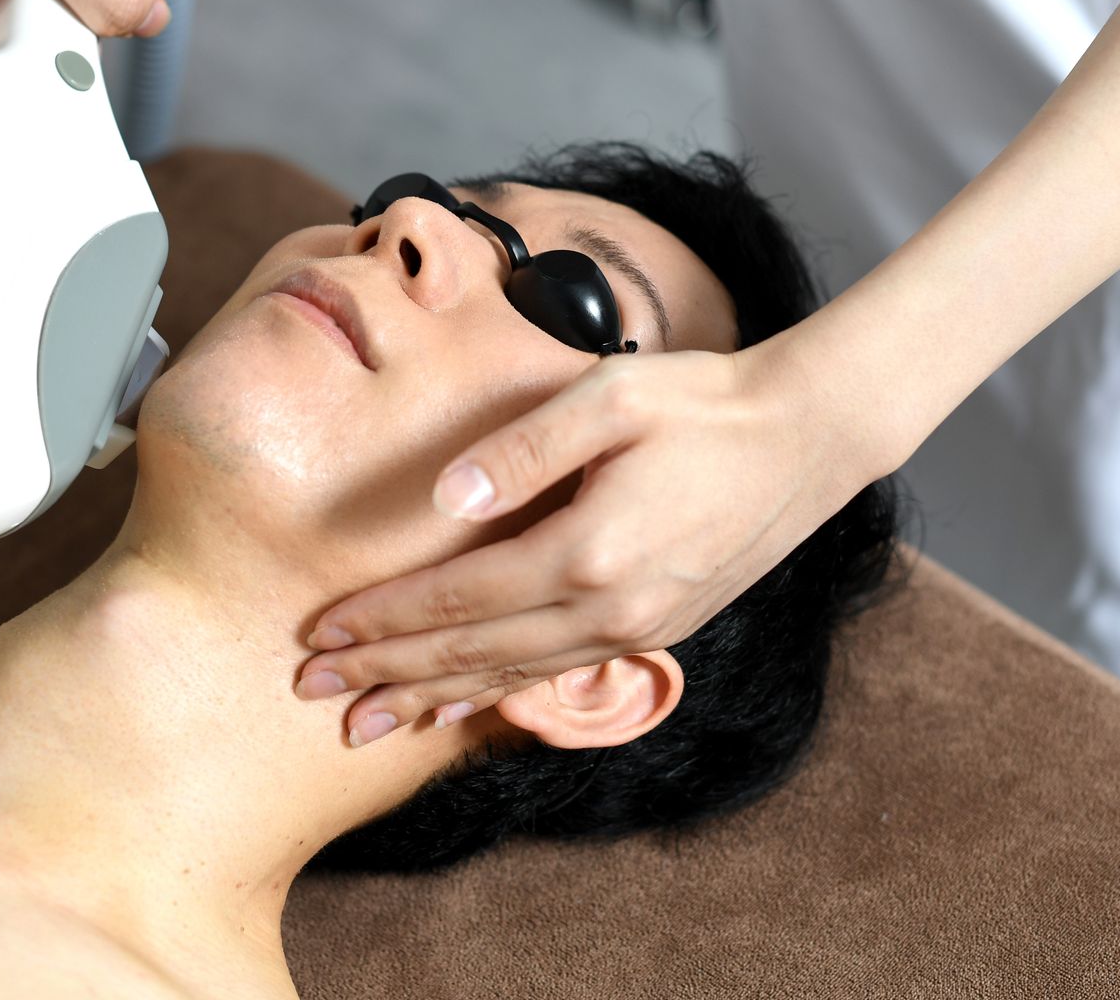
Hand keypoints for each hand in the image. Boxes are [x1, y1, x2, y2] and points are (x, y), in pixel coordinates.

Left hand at [293, 335, 886, 747]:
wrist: (808, 436)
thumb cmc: (704, 403)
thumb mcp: (610, 397)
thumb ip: (521, 449)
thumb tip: (443, 499)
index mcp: (588, 550)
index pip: (458, 597)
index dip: (384, 618)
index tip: (319, 632)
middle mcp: (610, 608)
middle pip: (472, 651)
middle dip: (387, 673)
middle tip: (311, 692)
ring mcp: (637, 629)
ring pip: (510, 677)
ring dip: (433, 698)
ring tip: (368, 722)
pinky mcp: (656, 630)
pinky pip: (555, 675)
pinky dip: (496, 695)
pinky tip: (459, 710)